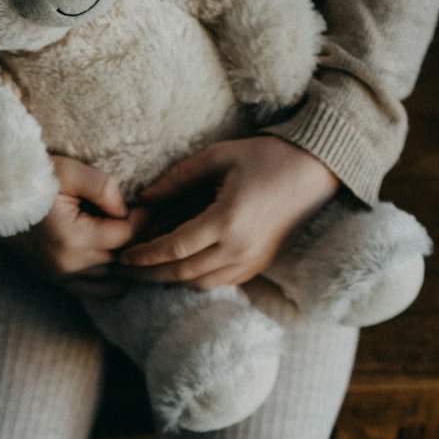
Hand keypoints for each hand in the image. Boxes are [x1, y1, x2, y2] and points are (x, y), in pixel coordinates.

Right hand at [0, 156, 146, 297]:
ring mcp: (62, 277)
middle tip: (162, 222)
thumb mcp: (67, 171)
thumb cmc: (30, 178)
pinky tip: (126, 263)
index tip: (158, 205)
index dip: (147, 220)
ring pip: (115, 279)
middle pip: (124, 259)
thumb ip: (103, 187)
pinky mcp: (57, 281)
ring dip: (131, 261)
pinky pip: (98, 291)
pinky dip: (116, 280)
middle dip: (144, 240)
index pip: (127, 235)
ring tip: (146, 240)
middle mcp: (69, 265)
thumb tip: (126, 210)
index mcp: (73, 238)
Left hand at [118, 138, 339, 289]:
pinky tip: (181, 269)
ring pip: (200, 283)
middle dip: (150, 275)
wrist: (316, 171)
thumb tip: (144, 197)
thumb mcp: (219, 156)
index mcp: (226, 220)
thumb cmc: (267, 156)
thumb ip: (178, 177)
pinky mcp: (260, 264)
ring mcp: (252, 260)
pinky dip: (196, 279)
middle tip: (125, 271)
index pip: (173, 249)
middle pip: (182, 273)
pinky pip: (221, 281)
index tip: (123, 256)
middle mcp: (238, 248)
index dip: (144, 256)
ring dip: (171, 280)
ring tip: (148, 272)